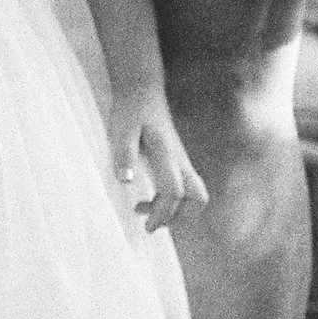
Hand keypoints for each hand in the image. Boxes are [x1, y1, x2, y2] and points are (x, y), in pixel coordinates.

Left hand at [108, 90, 207, 232]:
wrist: (142, 92)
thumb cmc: (130, 112)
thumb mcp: (120, 130)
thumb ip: (123, 154)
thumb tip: (125, 181)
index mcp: (167, 154)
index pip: (174, 192)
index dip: (162, 213)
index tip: (145, 226)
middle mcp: (180, 160)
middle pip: (197, 198)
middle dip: (178, 217)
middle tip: (150, 223)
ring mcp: (182, 161)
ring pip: (195, 195)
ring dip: (176, 210)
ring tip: (145, 211)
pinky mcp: (178, 161)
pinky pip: (185, 188)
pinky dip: (171, 201)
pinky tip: (145, 198)